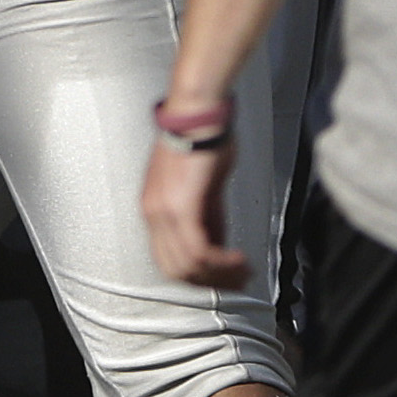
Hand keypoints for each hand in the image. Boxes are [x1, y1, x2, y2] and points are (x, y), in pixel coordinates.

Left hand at [141, 123, 255, 291]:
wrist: (198, 114)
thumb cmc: (201, 139)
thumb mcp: (203, 188)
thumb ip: (207, 217)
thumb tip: (218, 244)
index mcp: (153, 208)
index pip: (168, 258)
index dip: (198, 275)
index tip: (224, 277)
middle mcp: (153, 212)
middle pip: (176, 270)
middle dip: (211, 282)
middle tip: (238, 280)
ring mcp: (164, 211)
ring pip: (188, 266)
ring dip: (221, 275)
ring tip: (244, 270)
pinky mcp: (182, 207)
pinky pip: (200, 251)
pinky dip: (222, 262)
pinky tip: (240, 259)